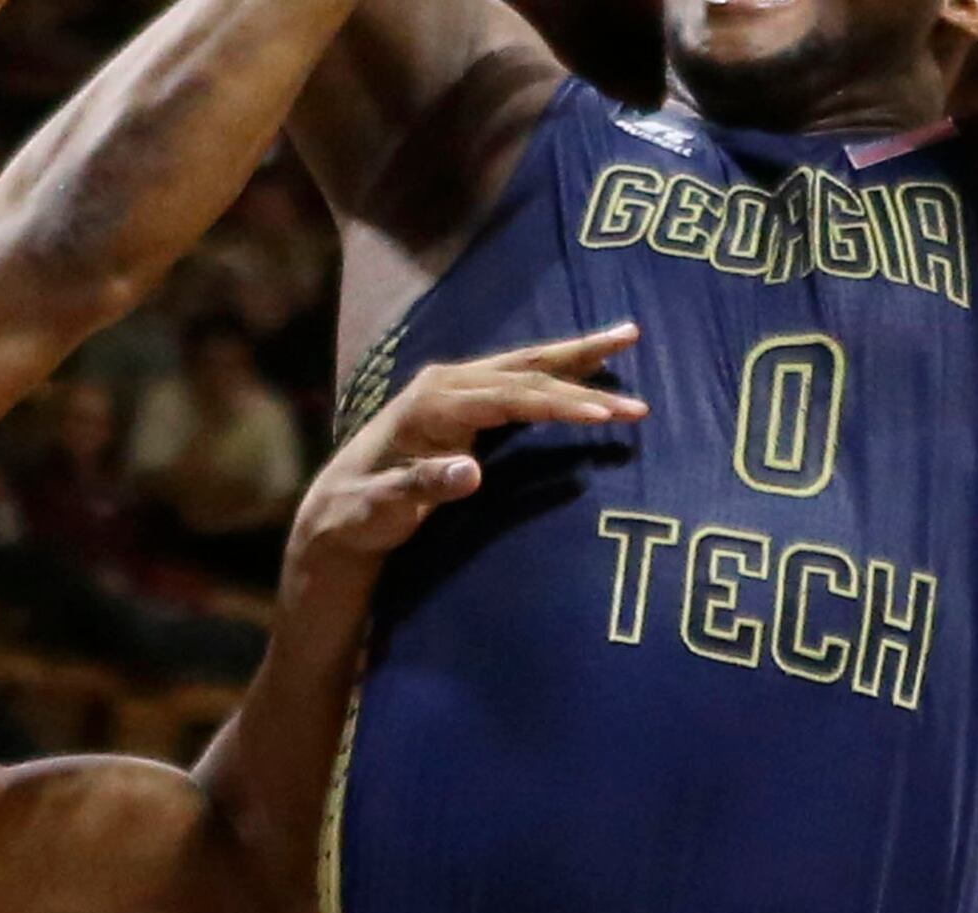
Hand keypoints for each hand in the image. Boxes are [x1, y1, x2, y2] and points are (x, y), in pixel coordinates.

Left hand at [292, 325, 649, 564]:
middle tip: (639, 394)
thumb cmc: (360, 514)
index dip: (556, 404)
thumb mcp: (383, 508)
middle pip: (526, 369)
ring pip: (527, 364)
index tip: (600, 416)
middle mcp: (445, 384)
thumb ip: (422, 487)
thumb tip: (470, 472)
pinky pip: (520, 378)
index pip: (507, 397)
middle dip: (585, 372)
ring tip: (629, 334)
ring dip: (580, 355)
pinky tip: (591, 362)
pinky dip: (560, 369)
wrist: (338, 509)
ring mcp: (455, 387)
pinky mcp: (464, 400)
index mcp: (430, 404)